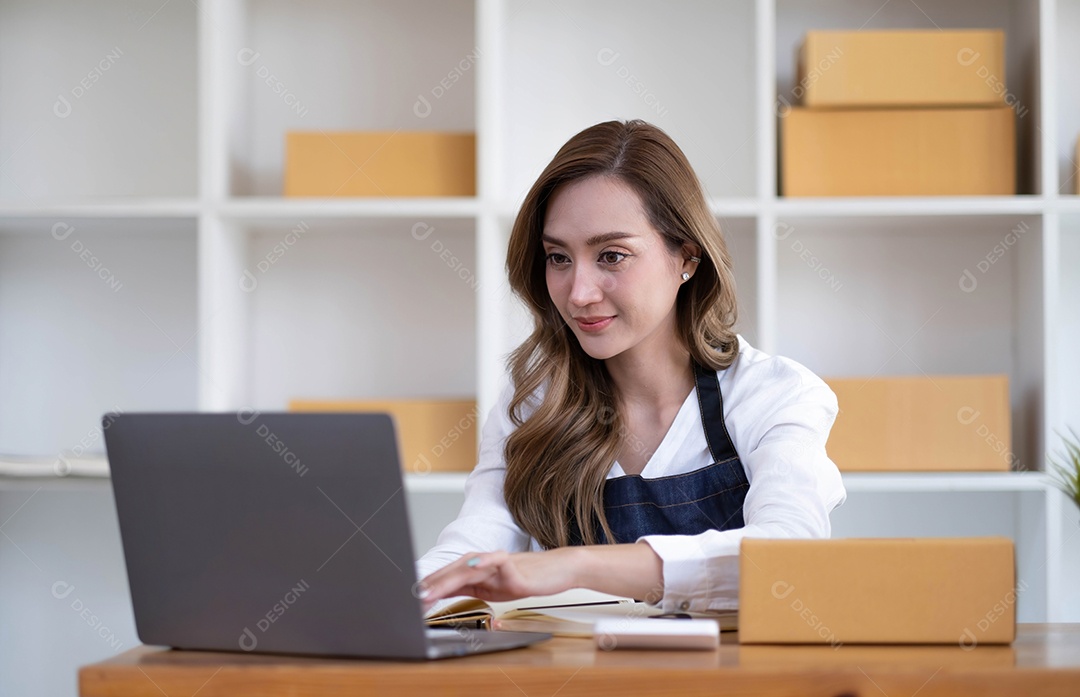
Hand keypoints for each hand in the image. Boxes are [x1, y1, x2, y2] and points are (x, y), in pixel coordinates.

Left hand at [417, 548, 581, 611]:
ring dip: (447, 579)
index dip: (428, 588)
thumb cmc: (526, 577)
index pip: (447, 578)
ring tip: (430, 591)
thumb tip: (442, 595)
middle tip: (412, 600)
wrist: (558, 569)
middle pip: (452, 572)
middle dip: (431, 586)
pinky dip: (483, 562)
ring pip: (467, 568)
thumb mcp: (492, 588)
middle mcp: (483, 563)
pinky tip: (471, 565)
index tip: (410, 601)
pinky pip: (497, 561)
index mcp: (476, 569)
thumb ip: (469, 588)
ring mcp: (497, 563)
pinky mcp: (514, 566)